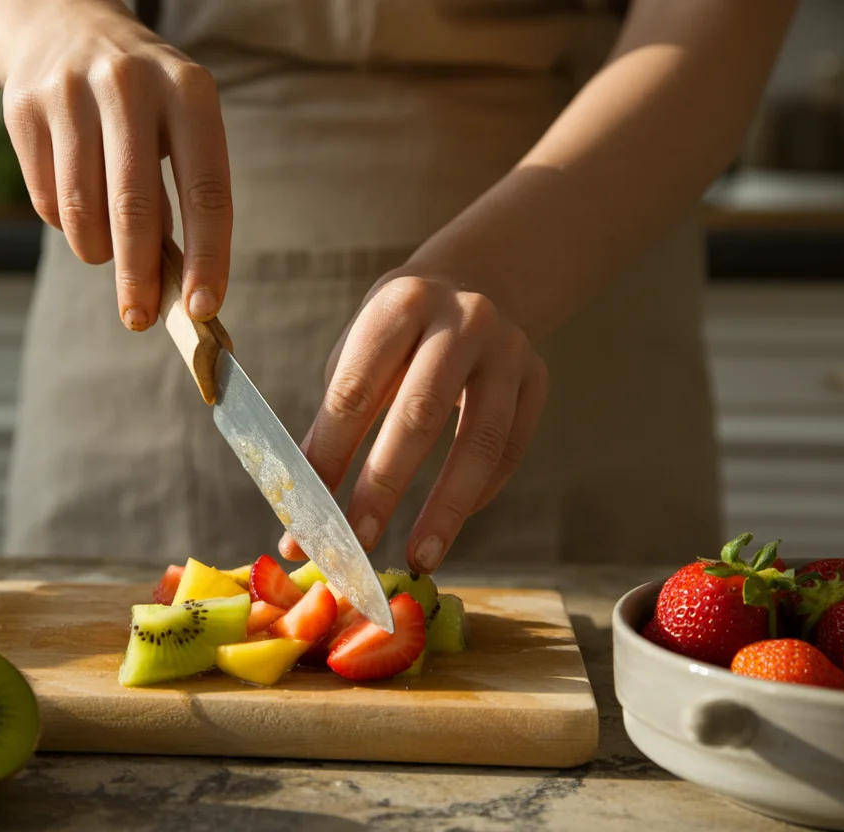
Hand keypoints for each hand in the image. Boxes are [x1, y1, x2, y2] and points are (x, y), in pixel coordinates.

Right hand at [1, 0, 231, 329]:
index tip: (203, 308)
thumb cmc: (143, 102)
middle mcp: (129, 84)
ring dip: (98, 251)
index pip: (207, 190)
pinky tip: (76, 202)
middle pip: (135, 207)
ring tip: (107, 249)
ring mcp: (70, 92)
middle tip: (140, 318)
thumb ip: (182, 196)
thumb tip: (180, 290)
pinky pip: (46, 200)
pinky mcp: (23, 108)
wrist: (63, 26)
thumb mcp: (179, 126)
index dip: (207, 256)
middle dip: (139, 276)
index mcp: (188, 91)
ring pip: (83, 211)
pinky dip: (66, 223)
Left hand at [278, 273, 548, 573]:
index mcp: (400, 305)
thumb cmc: (398, 334)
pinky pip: (511, 450)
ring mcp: (508, 349)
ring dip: (446, 508)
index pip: (355, 390)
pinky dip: (479, 493)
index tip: (305, 515)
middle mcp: (461, 320)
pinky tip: (448, 525)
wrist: (478, 281)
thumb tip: (305, 508)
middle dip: (382, 487)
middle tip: (354, 545)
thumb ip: (335, 420)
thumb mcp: (358, 352)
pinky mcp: (538, 379)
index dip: (329, 456)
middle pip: (418, 414)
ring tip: (418, 558)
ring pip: (481, 441)